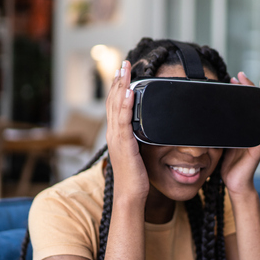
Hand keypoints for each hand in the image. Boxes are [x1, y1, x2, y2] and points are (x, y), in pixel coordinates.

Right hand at [105, 61, 148, 200]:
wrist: (131, 196)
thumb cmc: (136, 177)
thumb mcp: (138, 152)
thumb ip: (138, 139)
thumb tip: (146, 129)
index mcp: (116, 135)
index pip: (115, 106)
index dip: (117, 88)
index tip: (122, 72)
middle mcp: (113, 134)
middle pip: (113, 102)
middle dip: (118, 81)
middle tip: (123, 64)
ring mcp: (116, 139)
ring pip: (116, 107)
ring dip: (120, 87)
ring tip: (124, 70)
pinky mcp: (123, 145)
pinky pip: (123, 121)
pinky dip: (125, 105)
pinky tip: (128, 93)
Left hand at [219, 72, 259, 195]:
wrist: (234, 184)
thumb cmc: (228, 164)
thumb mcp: (222, 142)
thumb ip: (220, 130)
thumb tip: (207, 115)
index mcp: (246, 129)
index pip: (247, 106)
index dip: (243, 91)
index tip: (234, 78)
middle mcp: (255, 131)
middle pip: (257, 105)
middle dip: (252, 88)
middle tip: (241, 75)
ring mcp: (259, 138)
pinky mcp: (259, 148)